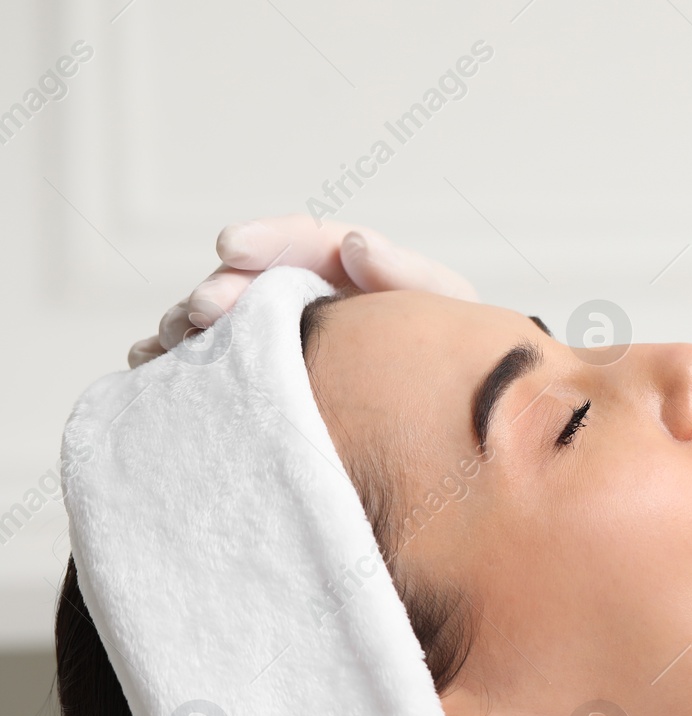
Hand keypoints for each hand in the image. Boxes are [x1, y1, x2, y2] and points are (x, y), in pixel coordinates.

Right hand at [128, 215, 477, 366]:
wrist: (465, 425)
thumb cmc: (461, 359)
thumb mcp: (445, 311)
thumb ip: (407, 276)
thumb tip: (355, 243)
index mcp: (357, 272)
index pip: (308, 241)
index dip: (267, 239)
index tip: (230, 246)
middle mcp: (315, 299)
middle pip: (256, 281)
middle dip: (223, 290)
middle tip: (202, 312)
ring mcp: (290, 340)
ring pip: (227, 321)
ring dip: (192, 326)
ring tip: (170, 341)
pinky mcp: (273, 382)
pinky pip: (219, 366)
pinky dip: (182, 364)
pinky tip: (152, 368)